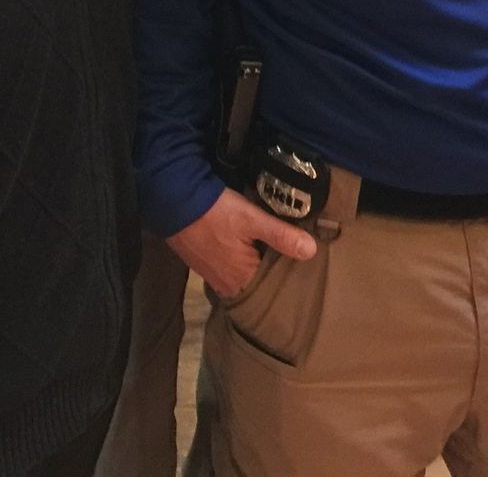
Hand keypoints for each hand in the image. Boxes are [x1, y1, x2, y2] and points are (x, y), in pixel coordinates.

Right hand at [165, 189, 316, 298]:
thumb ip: (281, 235)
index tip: (303, 268)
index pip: (273, 287)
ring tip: (270, 253)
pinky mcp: (201, 265)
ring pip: (241, 276)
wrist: (175, 202)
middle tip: (289, 258)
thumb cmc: (216, 213)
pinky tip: (244, 249)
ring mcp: (211, 276)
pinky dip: (237, 262)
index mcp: (242, 280)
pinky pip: (227, 269)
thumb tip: (313, 251)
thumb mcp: (252, 219)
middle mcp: (226, 285)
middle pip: (256, 283)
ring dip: (252, 266)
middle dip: (270, 272)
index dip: (287, 275)